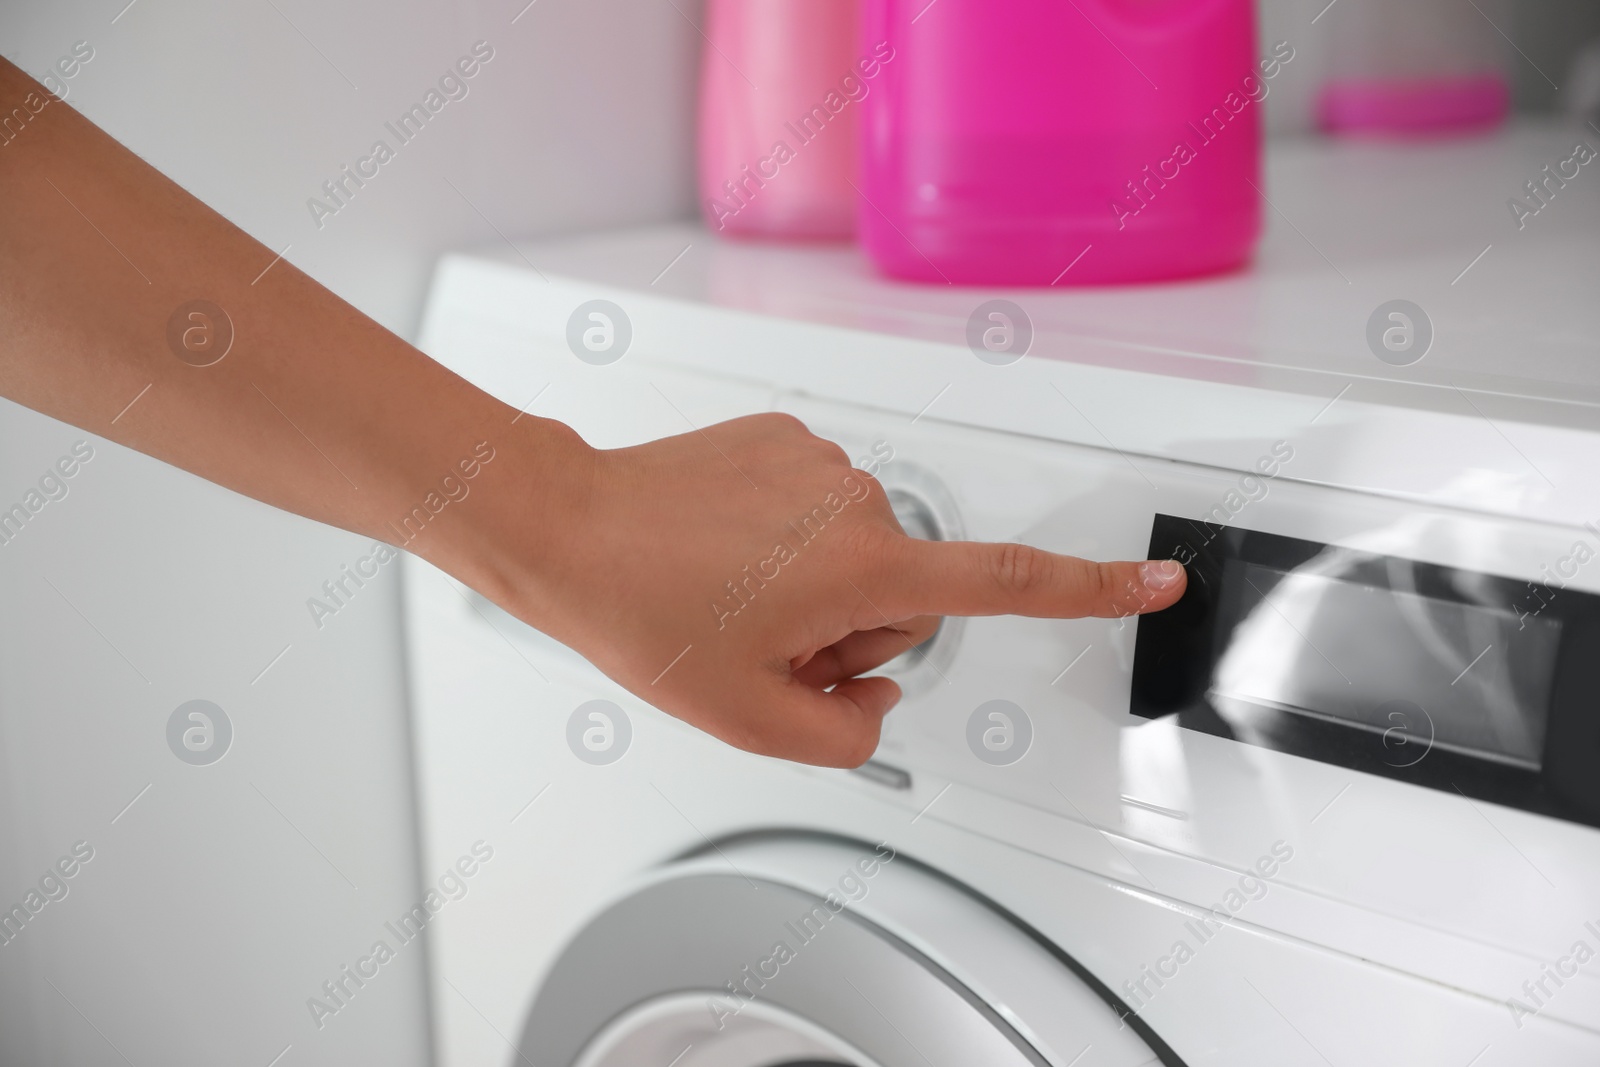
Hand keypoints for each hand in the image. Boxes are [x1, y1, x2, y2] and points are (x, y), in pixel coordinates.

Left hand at [469, 413, 1186, 766]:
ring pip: (858, 551)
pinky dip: (783, 539)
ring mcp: (820, 460)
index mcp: (862, 566)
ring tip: (729, 593)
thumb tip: (876, 698)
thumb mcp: (751, 720)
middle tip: (763, 641)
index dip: (1089, 590)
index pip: (1003, 584)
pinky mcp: (786, 435)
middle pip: (906, 593)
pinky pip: (817, 507)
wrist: (569, 527)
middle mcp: (857, 499)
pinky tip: (722, 549)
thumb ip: (847, 732)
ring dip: (812, 586)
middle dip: (852, 630)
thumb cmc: (643, 612)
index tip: (1155, 581)